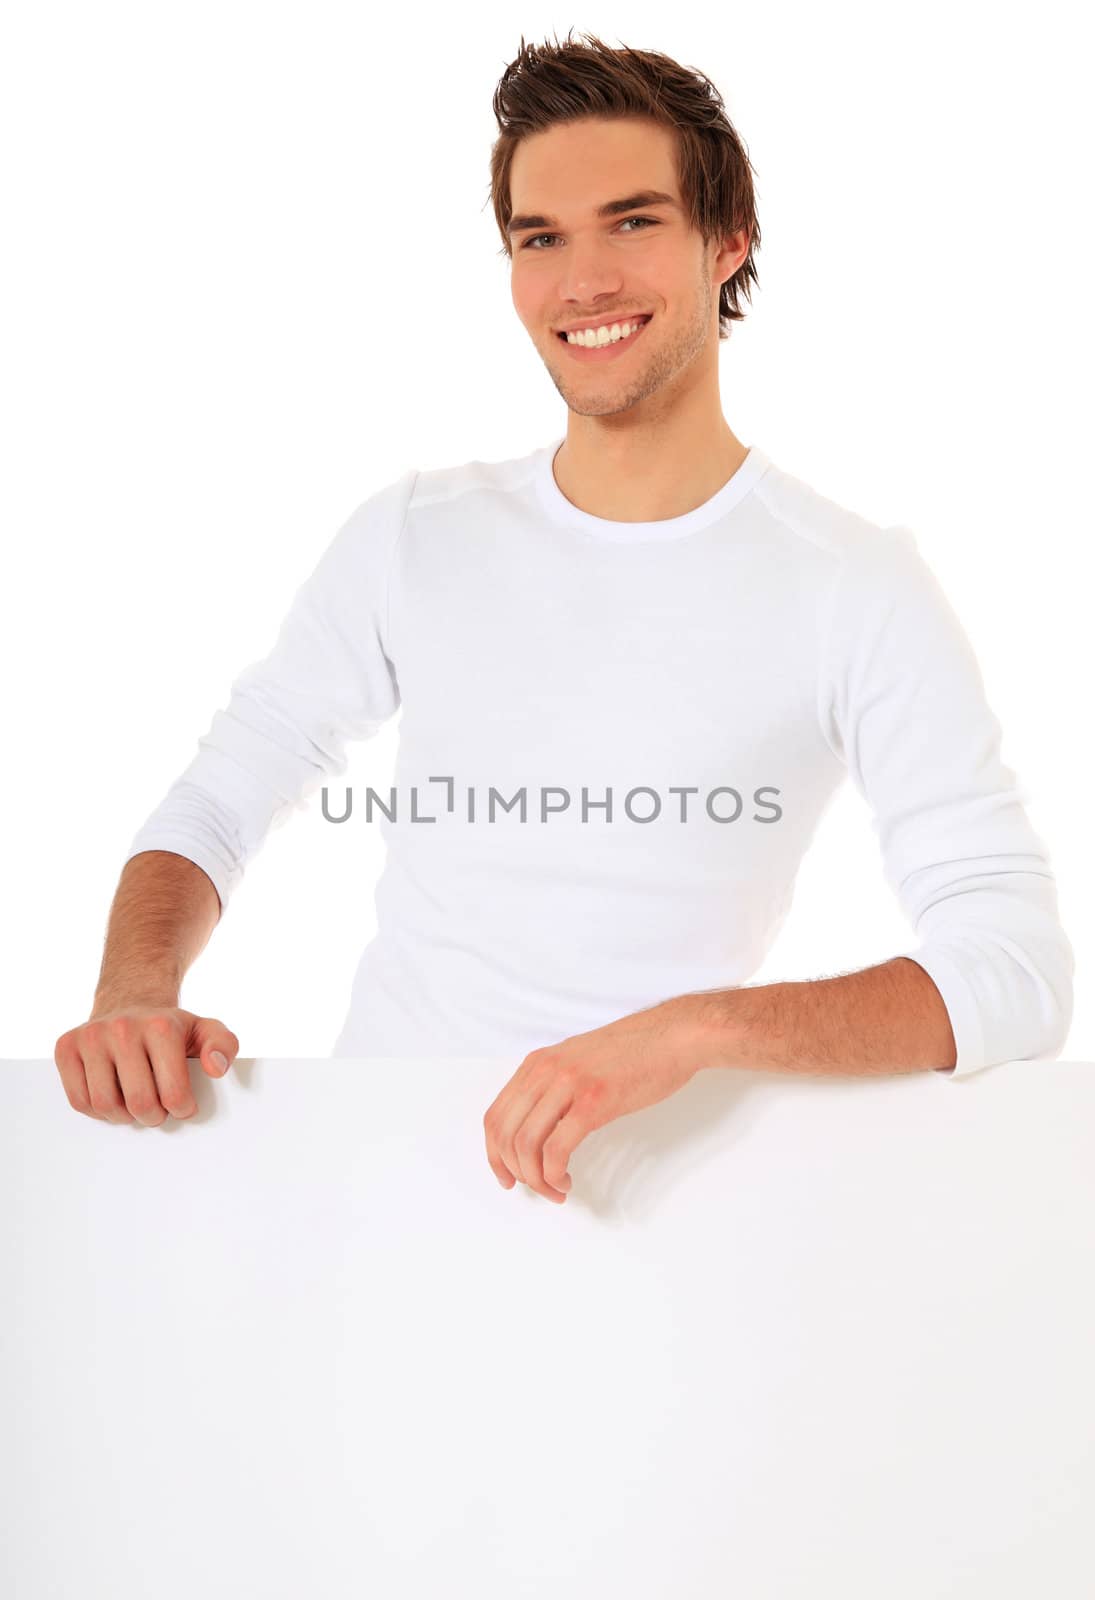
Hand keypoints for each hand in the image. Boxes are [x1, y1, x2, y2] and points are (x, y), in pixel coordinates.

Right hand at [54, 1005, 238, 1125]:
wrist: (131, 1003)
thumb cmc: (169, 1027)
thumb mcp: (206, 1030)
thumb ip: (223, 1046)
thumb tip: (215, 1069)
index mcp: (161, 1026)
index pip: (173, 1094)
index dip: (181, 1110)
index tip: (183, 1105)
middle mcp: (122, 1028)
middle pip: (139, 1103)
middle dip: (153, 1116)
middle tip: (158, 1109)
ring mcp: (90, 1036)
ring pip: (105, 1105)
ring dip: (124, 1117)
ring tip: (136, 1105)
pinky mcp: (66, 1047)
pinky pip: (79, 1101)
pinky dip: (97, 1111)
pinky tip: (113, 1097)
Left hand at [482, 994, 708, 1202]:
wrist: (671, 1038)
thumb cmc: (633, 1053)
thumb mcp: (577, 1063)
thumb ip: (552, 1088)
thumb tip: (539, 1129)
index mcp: (537, 1064)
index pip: (495, 1116)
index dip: (494, 1155)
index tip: (507, 1177)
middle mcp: (545, 1072)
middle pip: (504, 1134)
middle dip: (514, 1171)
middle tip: (534, 1188)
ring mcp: (568, 1085)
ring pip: (526, 1144)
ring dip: (535, 1178)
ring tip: (555, 1188)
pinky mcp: (593, 1102)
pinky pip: (557, 1149)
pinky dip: (554, 1174)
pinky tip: (567, 1181)